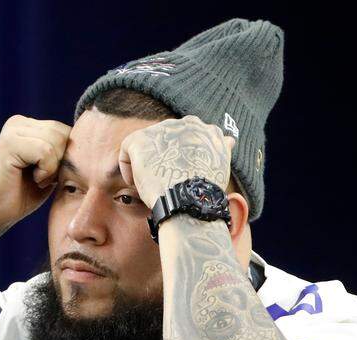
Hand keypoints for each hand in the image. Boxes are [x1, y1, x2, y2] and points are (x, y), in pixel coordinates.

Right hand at [0, 115, 70, 230]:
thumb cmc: (22, 196)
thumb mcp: (50, 169)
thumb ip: (63, 152)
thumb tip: (91, 143)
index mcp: (28, 125)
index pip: (67, 131)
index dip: (66, 158)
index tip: (47, 175)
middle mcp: (19, 122)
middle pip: (64, 134)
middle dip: (60, 162)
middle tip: (41, 178)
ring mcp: (13, 130)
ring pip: (57, 141)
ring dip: (52, 168)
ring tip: (35, 179)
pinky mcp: (10, 143)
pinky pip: (47, 152)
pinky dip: (45, 171)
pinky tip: (32, 180)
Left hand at [117, 115, 236, 208]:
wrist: (192, 199)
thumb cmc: (207, 189)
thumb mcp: (220, 165)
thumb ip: (222, 148)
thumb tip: (229, 140)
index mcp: (204, 129)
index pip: (186, 138)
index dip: (181, 157)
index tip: (181, 174)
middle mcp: (183, 123)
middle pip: (165, 140)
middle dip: (163, 159)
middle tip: (165, 180)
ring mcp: (161, 130)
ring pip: (148, 146)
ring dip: (148, 164)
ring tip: (154, 184)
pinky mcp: (140, 140)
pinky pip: (127, 152)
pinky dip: (129, 169)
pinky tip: (140, 185)